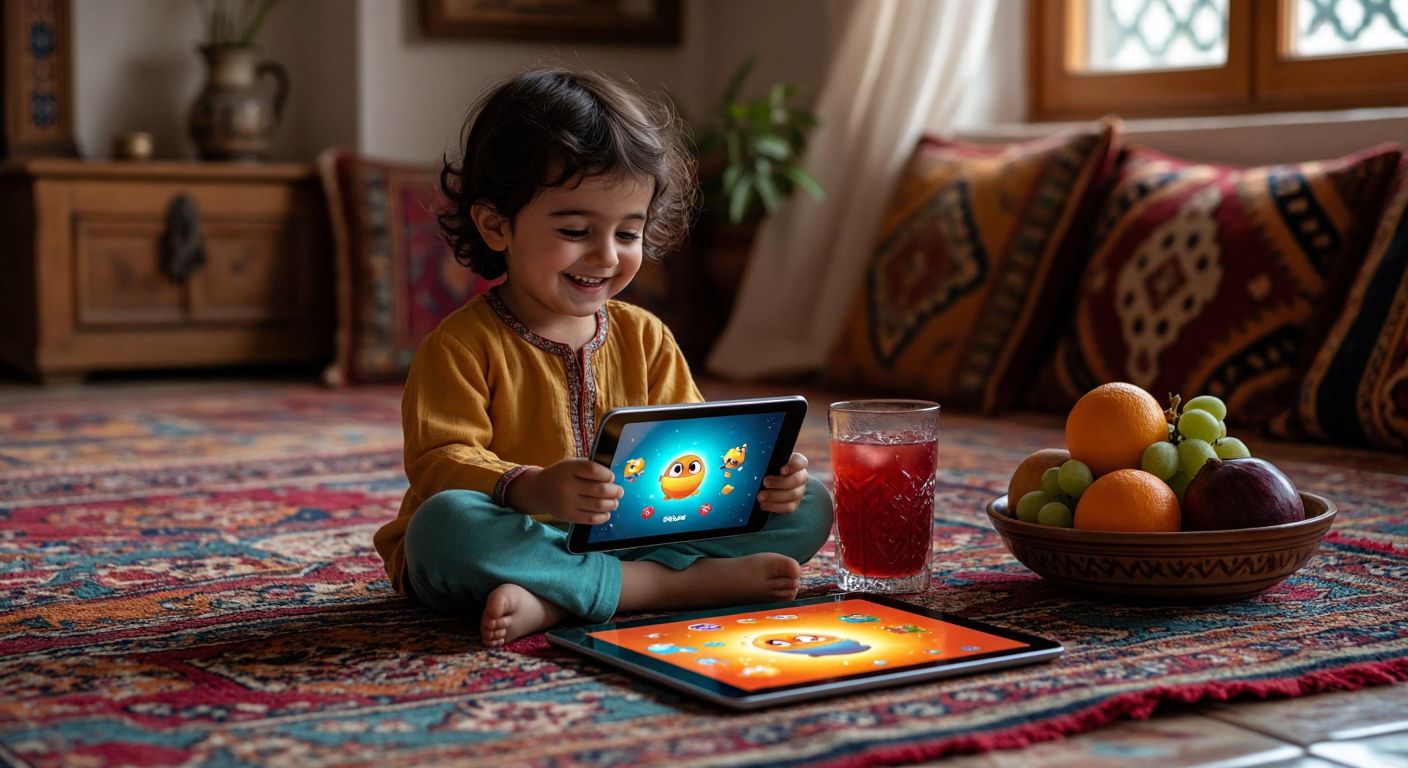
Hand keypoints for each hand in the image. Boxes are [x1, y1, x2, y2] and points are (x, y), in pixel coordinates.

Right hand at [507, 459, 622, 524]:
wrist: (539, 490)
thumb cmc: (561, 475)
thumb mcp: (571, 465)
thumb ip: (588, 468)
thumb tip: (612, 478)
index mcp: (569, 469)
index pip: (593, 470)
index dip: (606, 474)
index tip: (611, 477)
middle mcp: (568, 486)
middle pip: (599, 490)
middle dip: (614, 491)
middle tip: (619, 492)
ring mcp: (568, 503)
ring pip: (598, 505)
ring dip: (611, 504)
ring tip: (614, 502)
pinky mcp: (569, 516)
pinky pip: (591, 519)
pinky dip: (603, 516)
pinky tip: (606, 513)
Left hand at [758, 452, 808, 513]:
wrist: (768, 480)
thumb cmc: (769, 467)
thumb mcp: (769, 460)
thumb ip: (767, 460)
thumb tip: (756, 462)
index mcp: (798, 463)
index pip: (800, 463)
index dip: (793, 467)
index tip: (781, 470)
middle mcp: (801, 477)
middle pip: (796, 480)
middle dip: (779, 482)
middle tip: (764, 482)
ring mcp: (799, 491)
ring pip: (792, 495)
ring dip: (774, 496)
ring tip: (760, 496)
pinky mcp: (794, 504)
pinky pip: (788, 507)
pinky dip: (775, 507)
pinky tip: (763, 505)